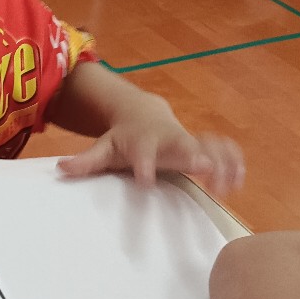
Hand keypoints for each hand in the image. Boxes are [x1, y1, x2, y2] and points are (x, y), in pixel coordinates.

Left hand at [58, 108, 244, 197]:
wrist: (144, 114)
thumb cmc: (123, 138)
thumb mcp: (103, 147)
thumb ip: (85, 161)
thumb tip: (60, 169)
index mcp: (142, 140)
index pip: (143, 152)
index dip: (145, 166)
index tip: (146, 181)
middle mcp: (169, 137)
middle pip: (183, 144)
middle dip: (193, 155)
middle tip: (204, 168)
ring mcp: (188, 139)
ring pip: (210, 145)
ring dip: (221, 161)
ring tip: (229, 184)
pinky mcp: (203, 144)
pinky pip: (223, 149)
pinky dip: (233, 162)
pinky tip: (239, 182)